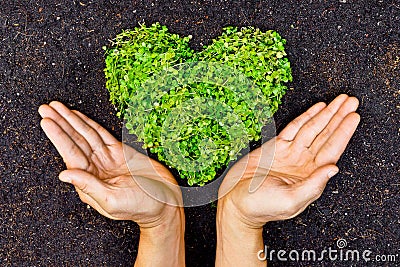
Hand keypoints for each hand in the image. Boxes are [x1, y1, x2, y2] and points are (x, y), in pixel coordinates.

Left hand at [39, 102, 184, 265]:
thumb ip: (89, 186)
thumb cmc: (141, 207)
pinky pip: (102, 135)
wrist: (165, 201)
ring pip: (86, 136)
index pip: (70, 155)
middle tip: (46, 108)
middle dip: (60, 124)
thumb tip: (63, 174)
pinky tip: (79, 116)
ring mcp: (107, 160)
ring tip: (57, 107)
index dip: (59, 137)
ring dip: (72, 121)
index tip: (47, 121)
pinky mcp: (120, 153)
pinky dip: (90, 125)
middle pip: (74, 142)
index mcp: (89, 183)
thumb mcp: (112, 199)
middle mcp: (95, 169)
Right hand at [216, 94, 359, 265]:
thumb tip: (334, 168)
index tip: (353, 116)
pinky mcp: (275, 147)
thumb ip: (313, 186)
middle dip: (339, 117)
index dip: (344, 132)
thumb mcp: (290, 201)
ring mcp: (290, 153)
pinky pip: (294, 128)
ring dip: (326, 113)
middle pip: (326, 135)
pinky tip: (317, 109)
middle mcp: (303, 162)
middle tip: (351, 101)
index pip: (333, 149)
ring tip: (340, 100)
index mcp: (310, 175)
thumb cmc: (261, 206)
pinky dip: (306, 117)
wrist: (236, 202)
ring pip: (312, 128)